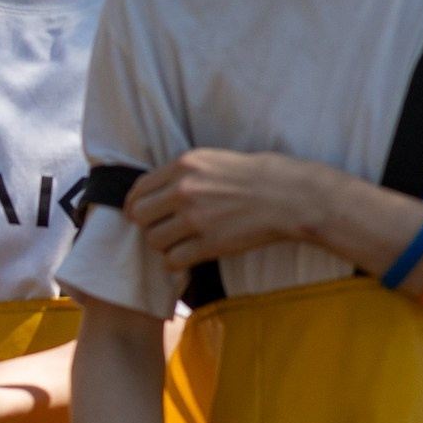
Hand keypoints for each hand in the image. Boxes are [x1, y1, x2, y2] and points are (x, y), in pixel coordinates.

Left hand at [124, 150, 333, 272]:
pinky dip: (176, 262)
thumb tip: (155, 192)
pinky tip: (187, 257)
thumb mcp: (212, 160)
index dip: (135, 205)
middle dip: (148, 225)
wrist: (287, 195)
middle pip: (140, 216)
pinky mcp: (209, 244)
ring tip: (179, 243)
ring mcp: (195, 218)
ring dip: (163, 245)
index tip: (138, 214)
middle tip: (163, 229)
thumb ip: (182, 173)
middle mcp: (183, 190)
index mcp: (183, 165)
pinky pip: (172, 261)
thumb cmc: (254, 176)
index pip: (139, 189)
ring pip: (153, 241)